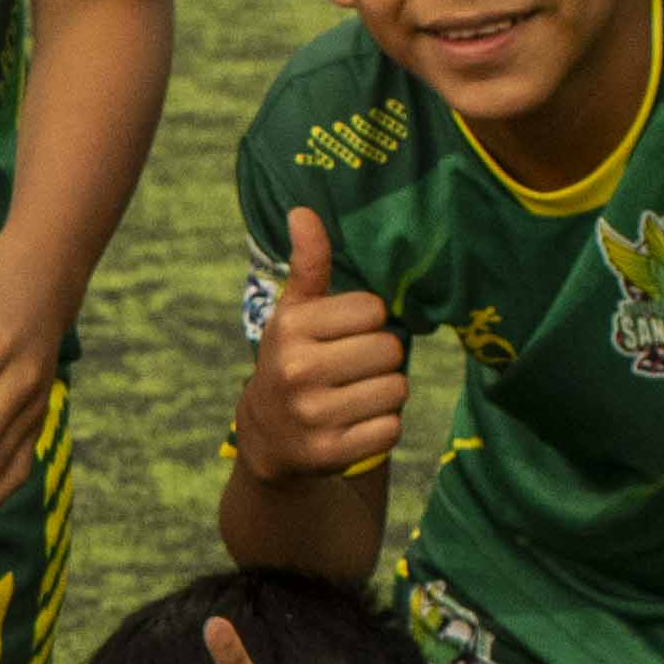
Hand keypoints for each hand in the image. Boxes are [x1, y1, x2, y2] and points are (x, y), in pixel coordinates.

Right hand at [232, 208, 407, 491]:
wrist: (267, 438)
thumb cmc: (293, 360)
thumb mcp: (294, 313)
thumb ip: (308, 264)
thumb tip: (303, 211)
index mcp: (292, 328)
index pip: (373, 309)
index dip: (368, 322)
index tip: (345, 334)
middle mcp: (298, 371)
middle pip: (390, 349)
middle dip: (380, 358)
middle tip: (353, 368)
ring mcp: (314, 415)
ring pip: (396, 389)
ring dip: (385, 393)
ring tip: (356, 395)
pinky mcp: (331, 453)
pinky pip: (391, 428)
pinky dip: (382, 427)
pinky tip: (355, 424)